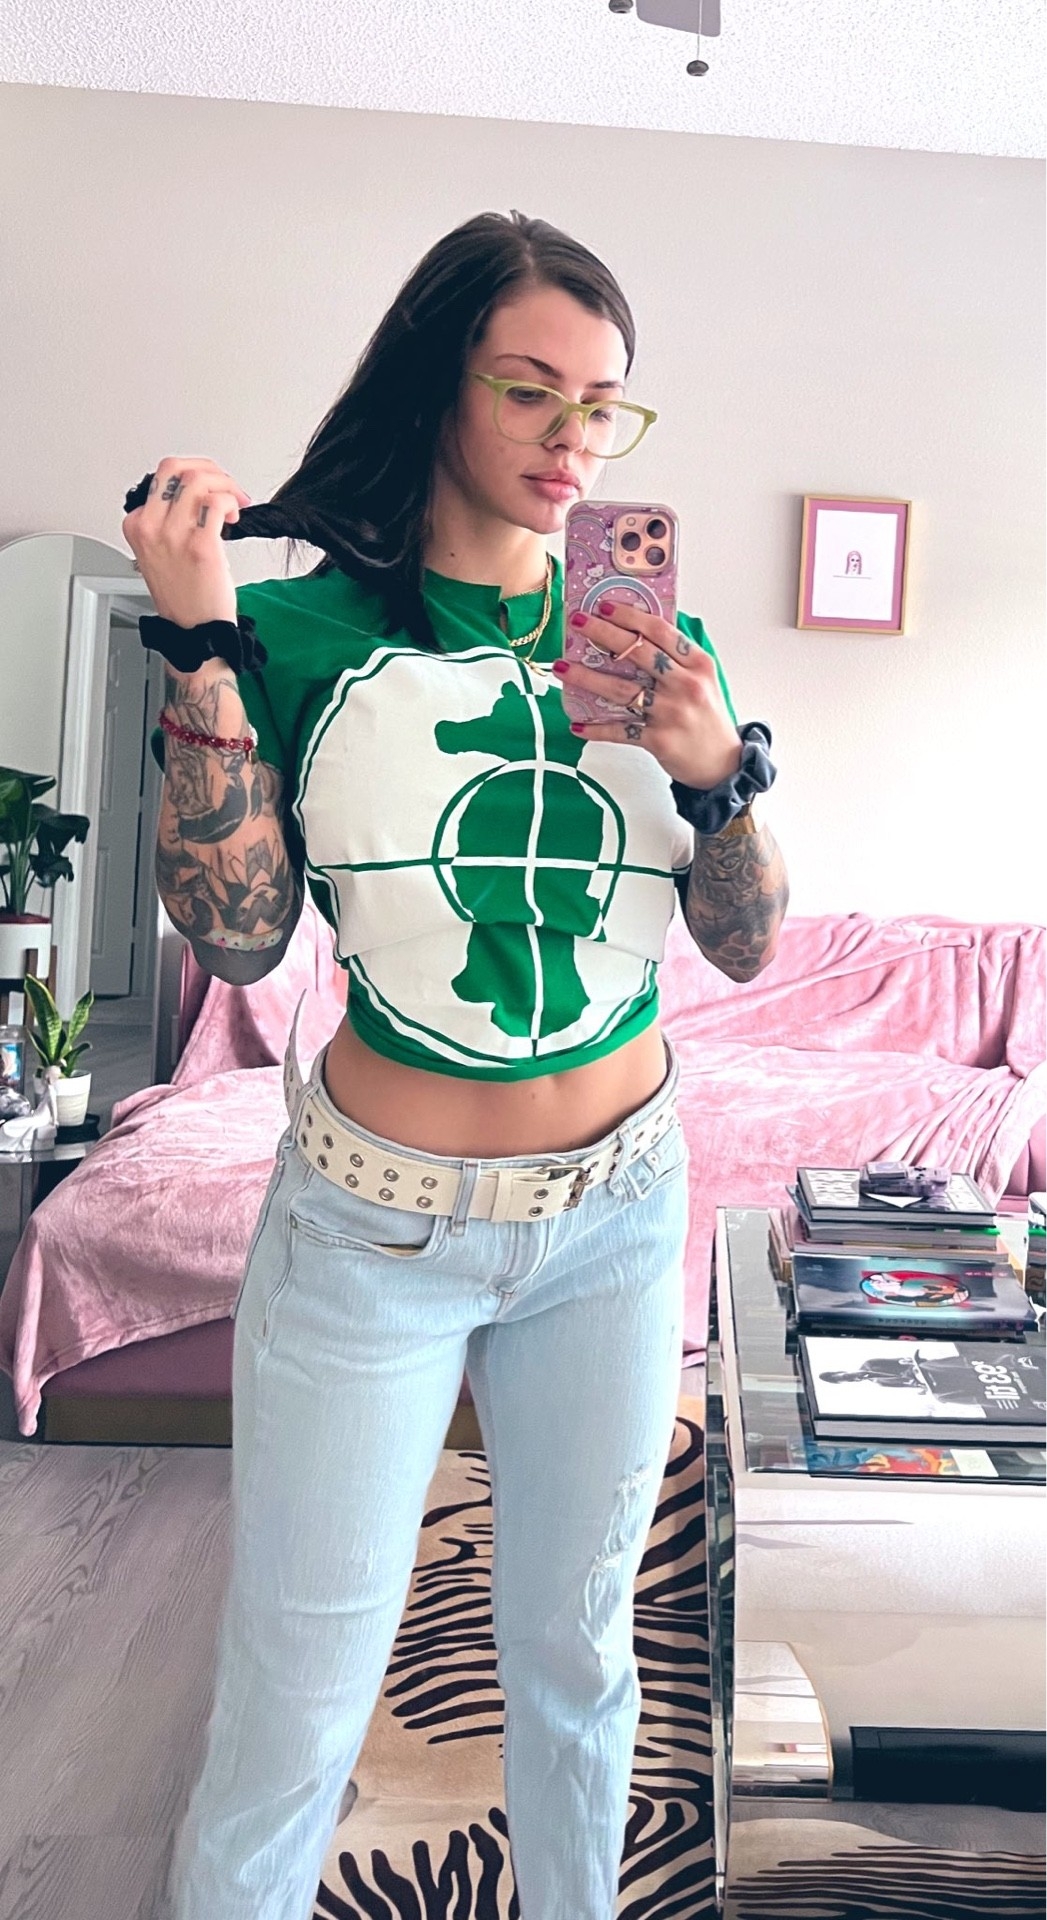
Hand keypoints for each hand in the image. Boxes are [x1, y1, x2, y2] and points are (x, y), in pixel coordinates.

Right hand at [121, 455, 250, 628]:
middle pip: (175, 468)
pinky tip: (234, 516)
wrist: (195, 629)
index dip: (193, 475)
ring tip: (234, 502)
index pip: (161, 476)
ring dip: (224, 485)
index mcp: (137, 525)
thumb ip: (167, 520)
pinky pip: (216, 503)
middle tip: (225, 484)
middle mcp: (150, 527)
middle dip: (208, 469)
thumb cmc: (184, 595)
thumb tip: (197, 492)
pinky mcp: (200, 546)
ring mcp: (173, 536)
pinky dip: (231, 501)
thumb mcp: (160, 551)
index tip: (210, 488)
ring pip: (198, 481)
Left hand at [555, 601, 743, 788]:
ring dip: (587, 678)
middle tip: (577, 621)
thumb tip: (636, 632)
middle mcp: (685, 685)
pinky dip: (597, 729)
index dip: (630, 616)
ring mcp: (671, 713)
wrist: (722, 762)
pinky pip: (621, 731)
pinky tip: (577, 724)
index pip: (660, 631)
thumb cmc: (707, 716)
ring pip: (621, 690)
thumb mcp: (703, 679)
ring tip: (561, 667)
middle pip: (637, 653)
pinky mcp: (659, 740)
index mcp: (698, 664)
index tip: (604, 606)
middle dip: (602, 633)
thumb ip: (677, 658)